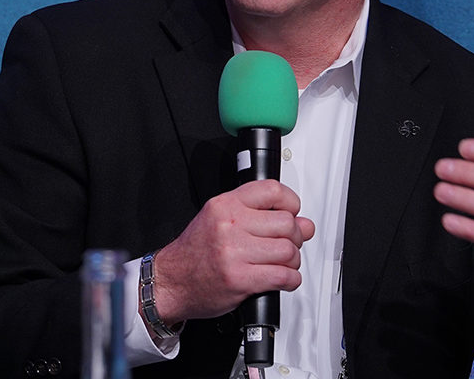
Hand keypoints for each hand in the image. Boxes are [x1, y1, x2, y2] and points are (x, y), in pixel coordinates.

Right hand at [151, 179, 315, 324]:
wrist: (171, 281)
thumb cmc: (195, 252)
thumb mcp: (219, 219)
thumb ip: (258, 216)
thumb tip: (302, 222)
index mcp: (225, 205)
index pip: (272, 190)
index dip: (291, 202)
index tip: (292, 213)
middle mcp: (229, 225)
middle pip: (286, 223)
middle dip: (295, 237)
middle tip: (288, 244)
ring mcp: (234, 252)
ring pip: (288, 251)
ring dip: (293, 261)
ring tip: (283, 264)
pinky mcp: (240, 279)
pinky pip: (283, 276)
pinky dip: (291, 280)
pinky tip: (283, 279)